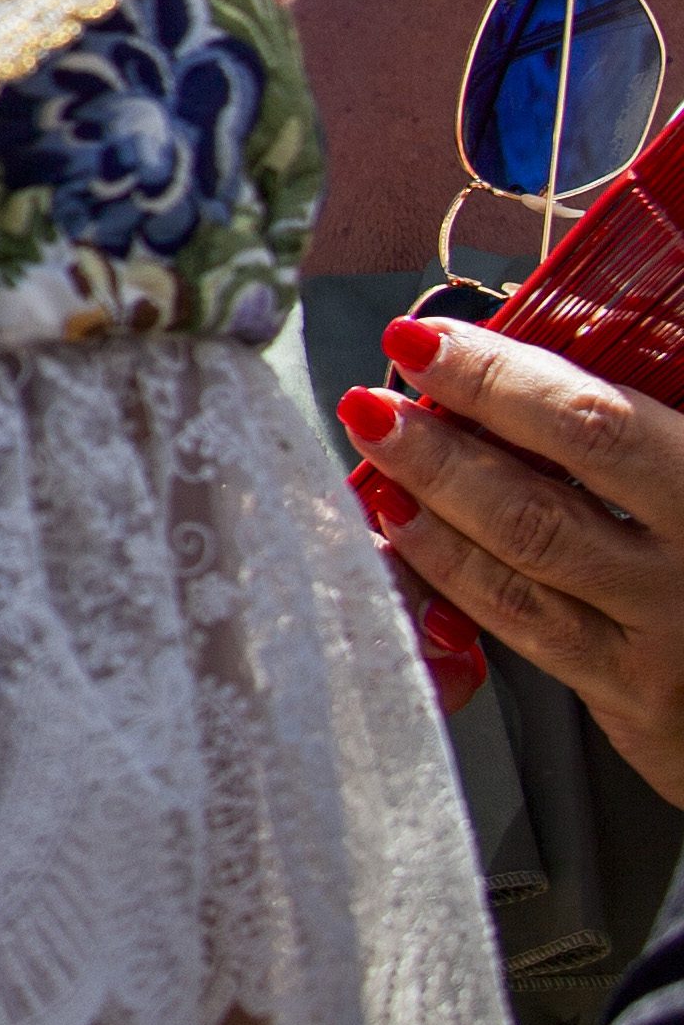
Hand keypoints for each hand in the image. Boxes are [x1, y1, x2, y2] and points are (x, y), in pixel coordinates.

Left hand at [344, 312, 683, 799]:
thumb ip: (640, 396)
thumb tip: (563, 326)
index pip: (597, 426)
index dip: (500, 381)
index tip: (422, 340)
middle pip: (541, 509)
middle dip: (441, 453)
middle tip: (370, 406)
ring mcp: (661, 638)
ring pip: (522, 573)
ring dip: (431, 509)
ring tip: (372, 452)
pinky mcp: (637, 698)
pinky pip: (525, 634)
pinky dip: (451, 578)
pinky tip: (401, 531)